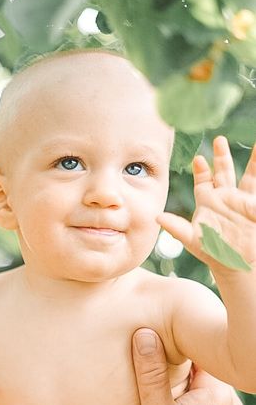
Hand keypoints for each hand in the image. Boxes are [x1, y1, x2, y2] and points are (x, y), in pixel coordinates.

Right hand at [127, 328, 243, 404]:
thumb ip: (151, 372)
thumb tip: (145, 334)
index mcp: (219, 397)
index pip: (201, 355)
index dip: (178, 346)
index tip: (157, 341)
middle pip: (203, 373)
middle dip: (179, 368)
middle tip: (151, 364)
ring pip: (203, 392)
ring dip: (182, 389)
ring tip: (157, 389)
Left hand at [159, 136, 255, 270]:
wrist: (238, 265)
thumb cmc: (214, 254)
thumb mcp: (194, 240)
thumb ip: (177, 227)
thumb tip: (157, 217)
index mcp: (208, 203)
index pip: (203, 181)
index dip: (201, 169)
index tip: (198, 158)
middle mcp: (225, 199)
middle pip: (224, 171)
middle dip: (221, 156)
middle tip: (219, 139)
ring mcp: (242, 202)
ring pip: (248, 176)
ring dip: (251, 161)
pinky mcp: (255, 207)